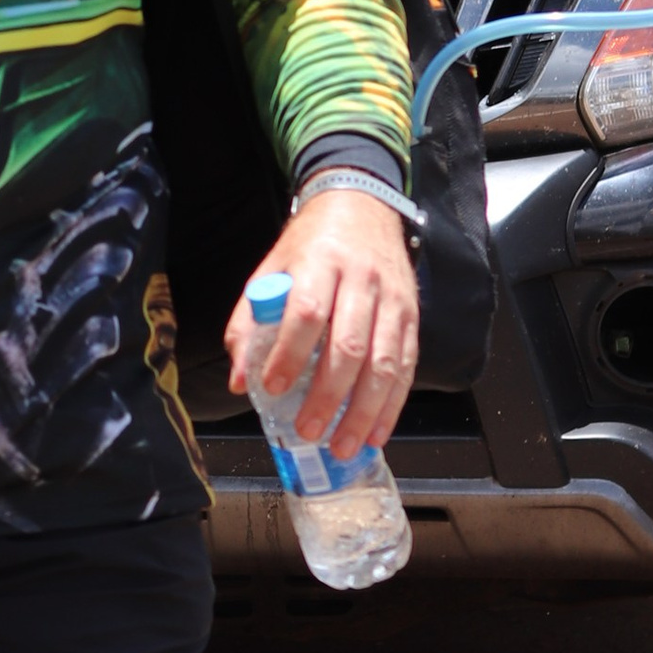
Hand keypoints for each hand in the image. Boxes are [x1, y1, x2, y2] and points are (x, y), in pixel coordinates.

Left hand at [227, 190, 418, 461]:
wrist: (363, 205)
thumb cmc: (310, 245)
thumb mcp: (272, 269)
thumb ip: (251, 322)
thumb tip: (241, 380)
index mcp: (320, 263)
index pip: (307, 312)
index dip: (291, 353)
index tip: (272, 387)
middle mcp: (362, 281)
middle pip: (349, 345)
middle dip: (328, 396)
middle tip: (307, 431)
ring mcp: (392, 299)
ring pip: (385, 362)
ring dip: (364, 411)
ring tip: (343, 446)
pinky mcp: (412, 316)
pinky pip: (407, 366)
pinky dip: (393, 404)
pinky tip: (377, 432)